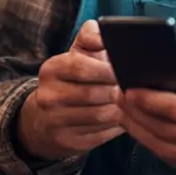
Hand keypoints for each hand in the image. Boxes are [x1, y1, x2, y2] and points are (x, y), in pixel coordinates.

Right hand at [18, 20, 124, 159]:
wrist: (43, 119)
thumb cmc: (71, 79)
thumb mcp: (77, 54)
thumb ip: (92, 37)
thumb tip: (108, 32)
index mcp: (51, 69)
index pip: (80, 66)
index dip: (105, 69)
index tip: (123, 70)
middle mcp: (48, 96)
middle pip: (93, 94)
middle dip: (116, 91)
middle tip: (132, 88)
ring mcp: (55, 122)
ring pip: (100, 116)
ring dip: (119, 110)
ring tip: (130, 103)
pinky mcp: (66, 142)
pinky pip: (100, 135)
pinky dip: (115, 127)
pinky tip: (121, 119)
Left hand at [119, 28, 175, 174]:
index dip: (150, 100)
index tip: (129, 88)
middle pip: (163, 130)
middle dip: (135, 112)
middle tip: (117, 94)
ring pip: (163, 148)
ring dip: (138, 130)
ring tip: (121, 111)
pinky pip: (171, 160)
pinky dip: (153, 145)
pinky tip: (141, 130)